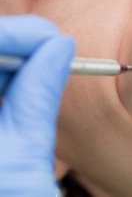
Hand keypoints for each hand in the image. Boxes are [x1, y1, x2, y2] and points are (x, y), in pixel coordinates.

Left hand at [0, 15, 74, 195]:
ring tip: (42, 69)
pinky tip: (23, 89)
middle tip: (50, 50)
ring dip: (7, 68)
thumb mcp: (24, 163)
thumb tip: (60, 50)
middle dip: (10, 48)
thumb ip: (39, 98)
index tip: (49, 37)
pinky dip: (2, 87)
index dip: (11, 35)